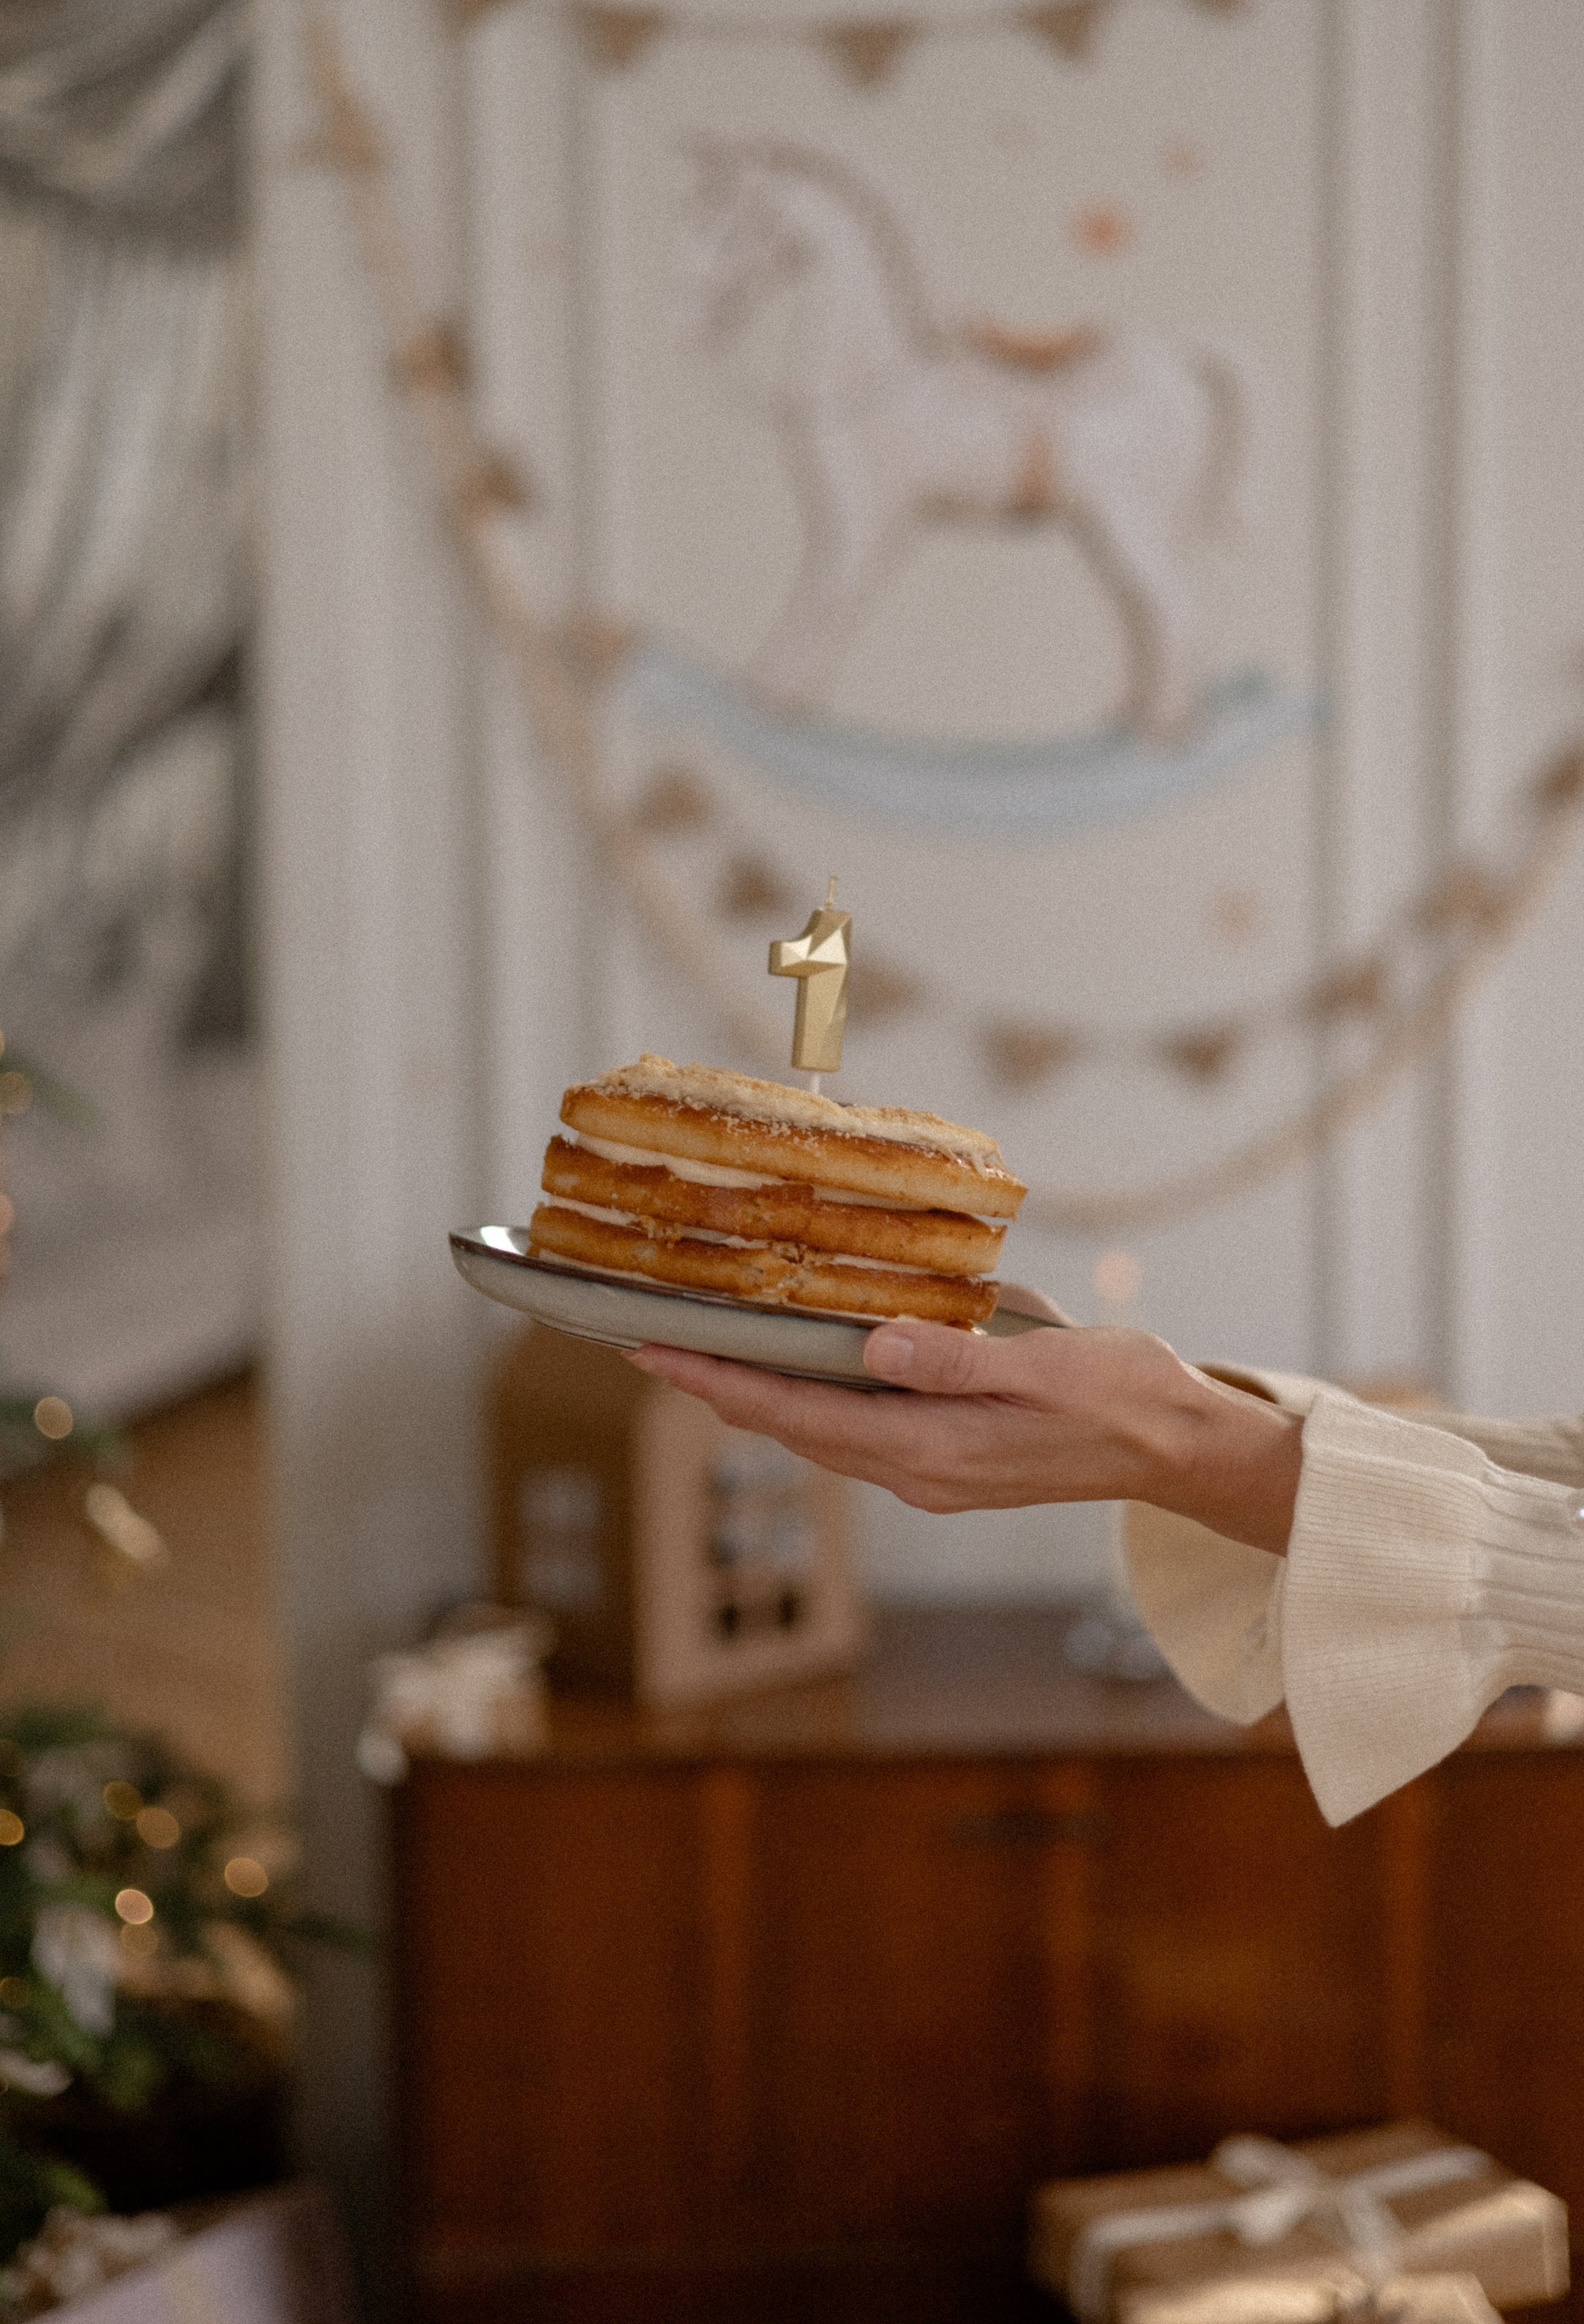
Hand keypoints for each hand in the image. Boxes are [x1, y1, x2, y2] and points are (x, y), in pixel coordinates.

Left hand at [627, 1310, 1302, 1553]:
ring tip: (707, 1355)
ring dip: (763, 1397)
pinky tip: (802, 1369)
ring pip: (822, 1434)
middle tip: (654, 1345)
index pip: (799, 1415)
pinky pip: (858, 1431)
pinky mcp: (952, 1460)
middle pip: (795, 1429)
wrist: (1179, 1448)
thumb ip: (955, 1358)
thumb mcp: (1044, 1364)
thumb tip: (874, 1344)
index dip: (720, 1382)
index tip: (655, 1354)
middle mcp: (921, 1471)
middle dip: (721, 1388)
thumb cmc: (1123, 1397)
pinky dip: (813, 1401)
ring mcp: (935, 1472)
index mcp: (933, 1448)